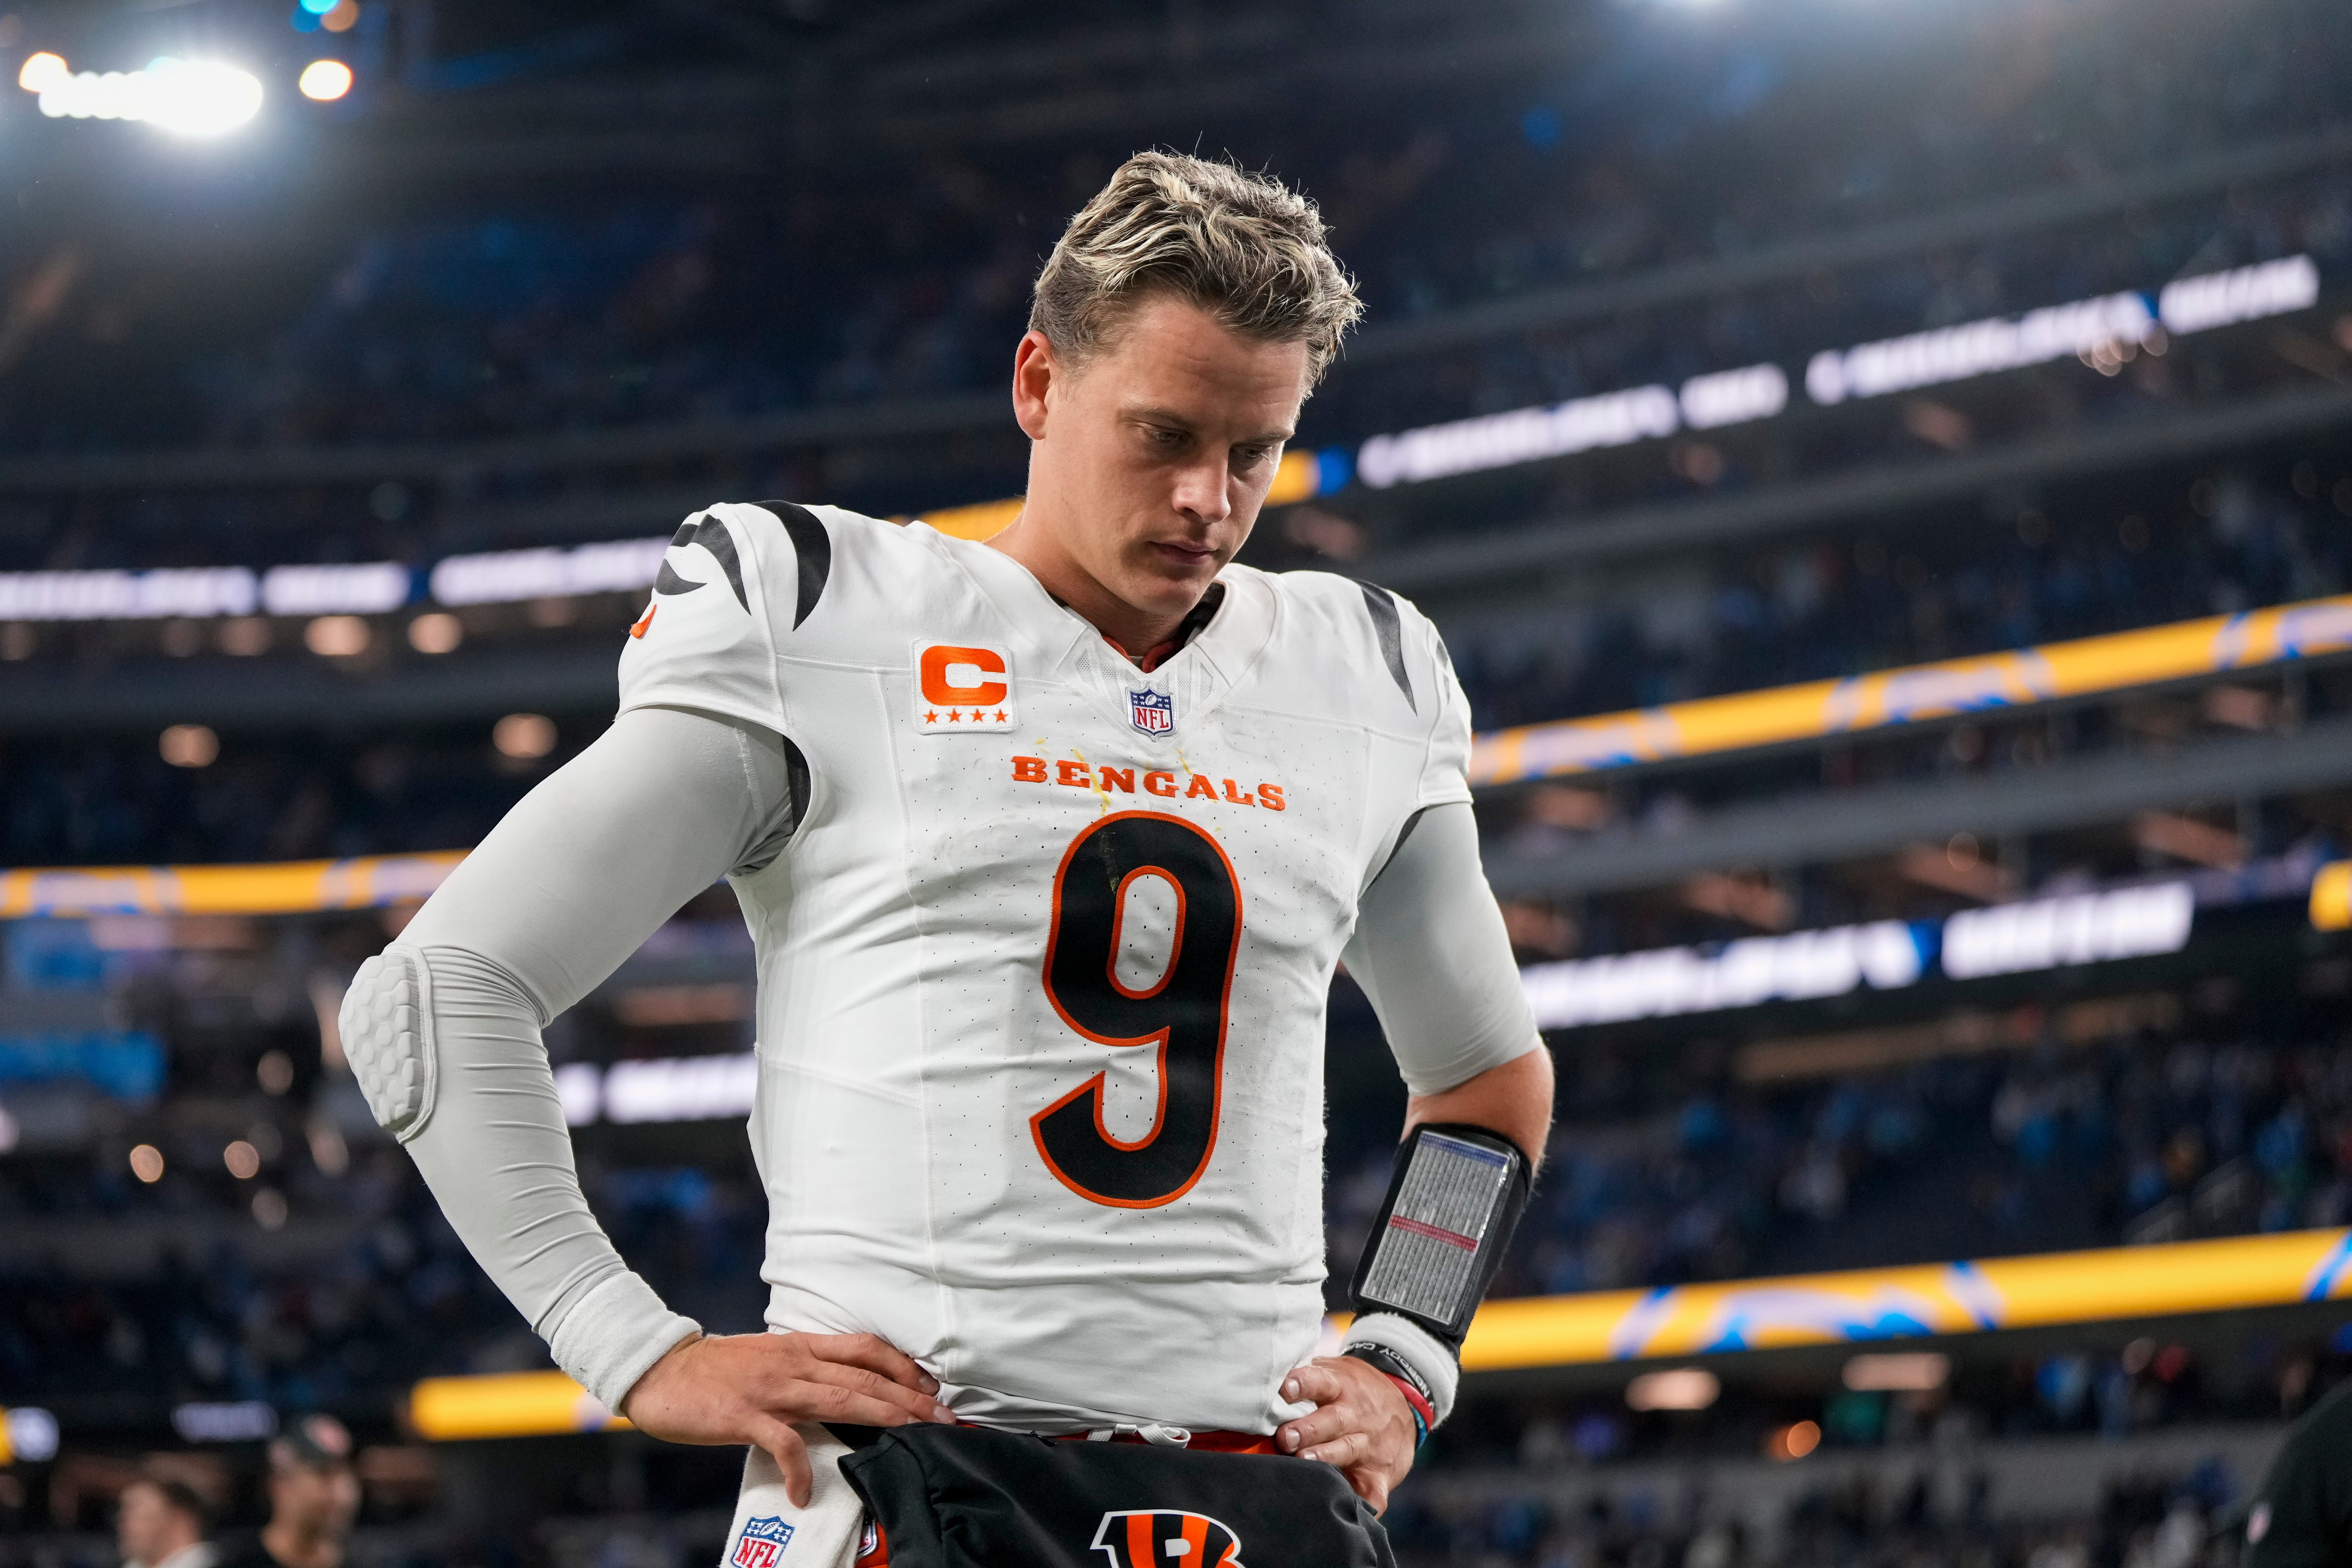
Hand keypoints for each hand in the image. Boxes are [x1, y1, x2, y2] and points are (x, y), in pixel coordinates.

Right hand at [621, 1331, 953, 1504]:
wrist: (662, 1369)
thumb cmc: (716, 1369)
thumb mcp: (769, 1357)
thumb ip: (805, 1368)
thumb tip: (843, 1384)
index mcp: (801, 1347)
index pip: (866, 1349)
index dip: (904, 1366)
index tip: (933, 1387)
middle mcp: (794, 1363)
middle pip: (865, 1377)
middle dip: (910, 1398)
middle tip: (946, 1418)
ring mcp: (771, 1389)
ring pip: (840, 1400)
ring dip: (883, 1418)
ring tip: (914, 1437)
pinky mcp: (744, 1416)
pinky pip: (783, 1444)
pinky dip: (799, 1470)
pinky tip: (805, 1493)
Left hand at [1275, 1356, 1418, 1514]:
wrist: (1405, 1407)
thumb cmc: (1353, 1390)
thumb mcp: (1337, 1373)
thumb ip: (1307, 1375)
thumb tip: (1263, 1376)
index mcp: (1342, 1386)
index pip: (1321, 1380)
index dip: (1303, 1383)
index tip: (1285, 1387)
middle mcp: (1356, 1414)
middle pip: (1333, 1419)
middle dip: (1309, 1429)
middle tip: (1285, 1437)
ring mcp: (1370, 1444)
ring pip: (1348, 1450)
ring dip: (1326, 1457)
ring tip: (1304, 1460)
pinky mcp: (1380, 1473)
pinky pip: (1374, 1491)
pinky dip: (1366, 1503)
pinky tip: (1354, 1511)